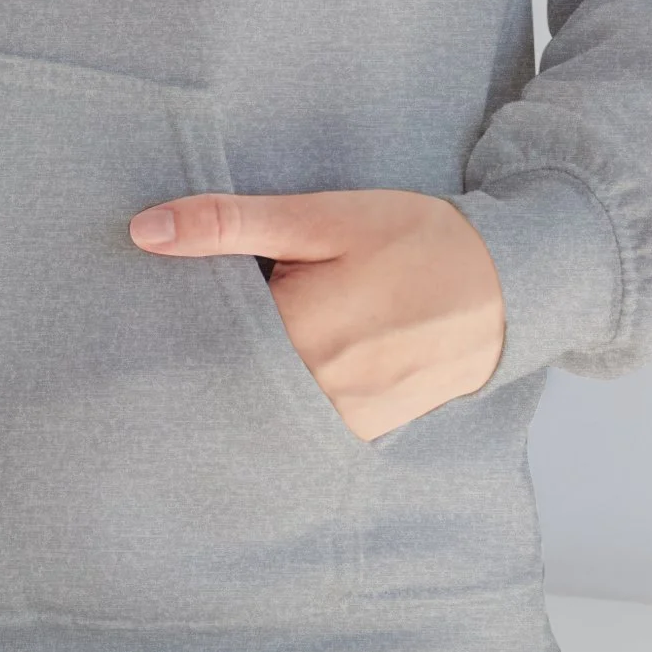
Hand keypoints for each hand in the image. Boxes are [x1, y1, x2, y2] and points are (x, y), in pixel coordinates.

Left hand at [129, 189, 505, 440]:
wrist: (509, 288)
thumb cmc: (415, 240)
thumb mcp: (321, 218)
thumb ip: (230, 225)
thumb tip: (143, 231)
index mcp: (293, 338)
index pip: (197, 335)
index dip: (173, 312)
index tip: (148, 297)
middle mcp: (311, 394)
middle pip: (222, 374)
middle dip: (202, 345)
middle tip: (172, 324)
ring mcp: (337, 422)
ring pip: (257, 400)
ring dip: (239, 371)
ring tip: (242, 332)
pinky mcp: (359, 433)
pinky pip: (295, 416)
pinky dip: (277, 389)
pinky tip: (277, 358)